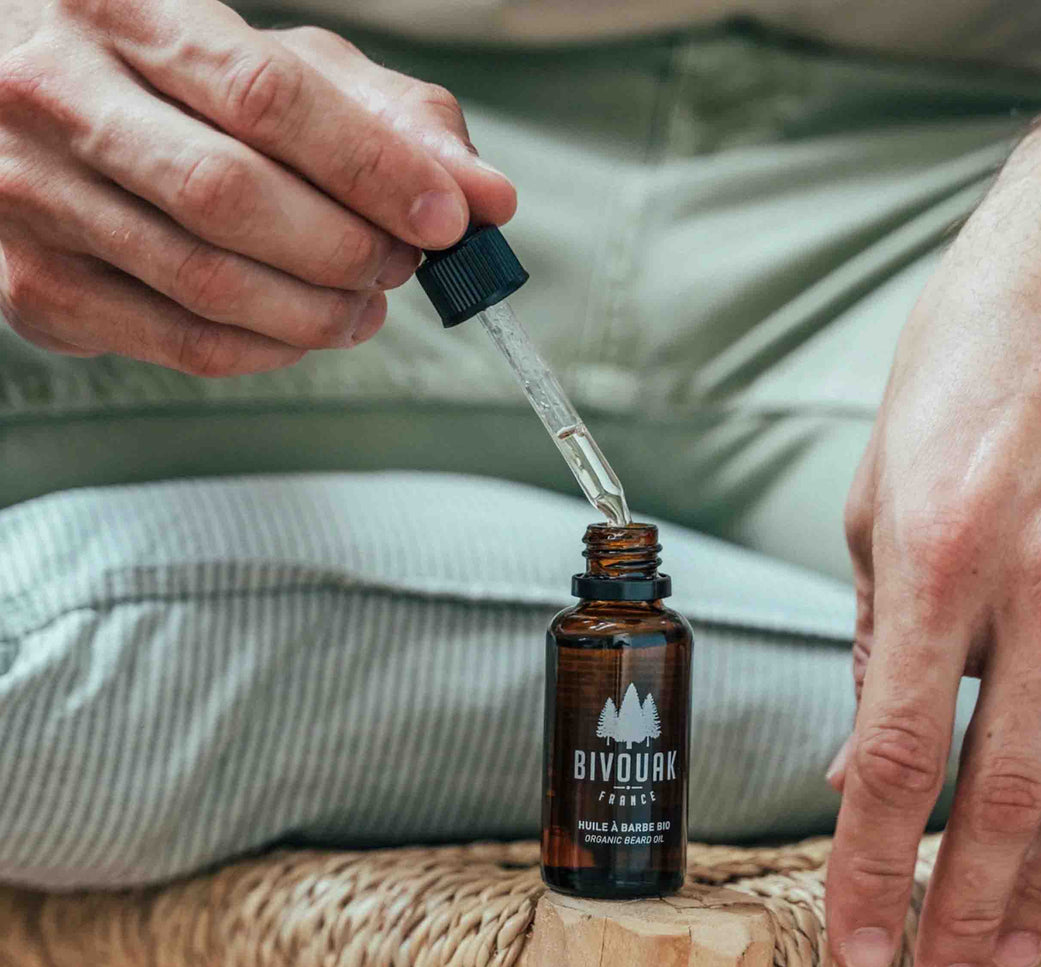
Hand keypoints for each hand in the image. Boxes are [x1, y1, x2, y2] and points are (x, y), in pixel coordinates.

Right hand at [0, 0, 515, 374]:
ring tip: (363, 303)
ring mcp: (33, 201)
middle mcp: (56, 99)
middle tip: (400, 263)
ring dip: (316, 312)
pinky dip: (267, 350)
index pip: (264, 98)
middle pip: (231, 199)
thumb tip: (484, 194)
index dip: (371, 167)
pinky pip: (180, 344)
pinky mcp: (37, 290)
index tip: (449, 216)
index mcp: (118, 10)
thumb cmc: (158, 81)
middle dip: (346, 247)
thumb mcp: (267, 62)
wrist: (5, 103)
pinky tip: (300, 329)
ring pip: (207, 285)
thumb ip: (380, 116)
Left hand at [826, 94, 1040, 966]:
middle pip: (1005, 799)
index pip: (899, 761)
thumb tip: (863, 758)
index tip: (860, 939)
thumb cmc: (970, 366)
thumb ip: (879, 640)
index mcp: (938, 564)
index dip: (877, 871)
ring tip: (1012, 959)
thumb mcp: (883, 496)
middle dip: (967, 910)